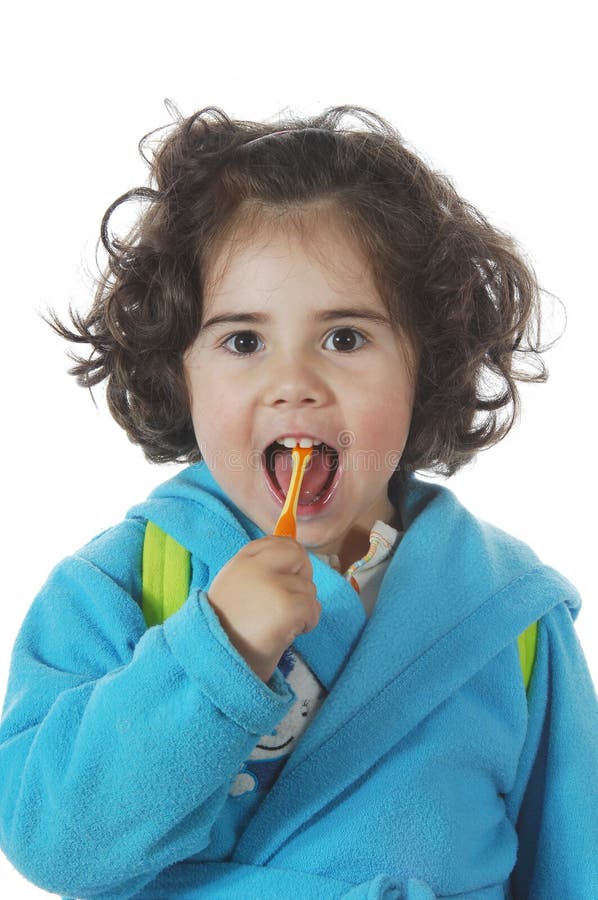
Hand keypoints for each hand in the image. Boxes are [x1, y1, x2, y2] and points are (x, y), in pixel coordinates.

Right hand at [207, 536, 320, 682]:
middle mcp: (255, 567)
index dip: (290, 560)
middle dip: (302, 577)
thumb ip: (259, 571)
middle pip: (299, 554)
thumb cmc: (228, 632)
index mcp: (240, 561)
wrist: (217, 665)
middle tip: (288, 602)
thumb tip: (294, 559)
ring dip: (302, 609)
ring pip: (309, 588)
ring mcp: (272, 585)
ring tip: (277, 625)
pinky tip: (286, 635)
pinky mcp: (287, 607)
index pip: (277, 541)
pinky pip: (314, 609)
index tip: (286, 580)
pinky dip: (307, 624)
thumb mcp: (235, 589)